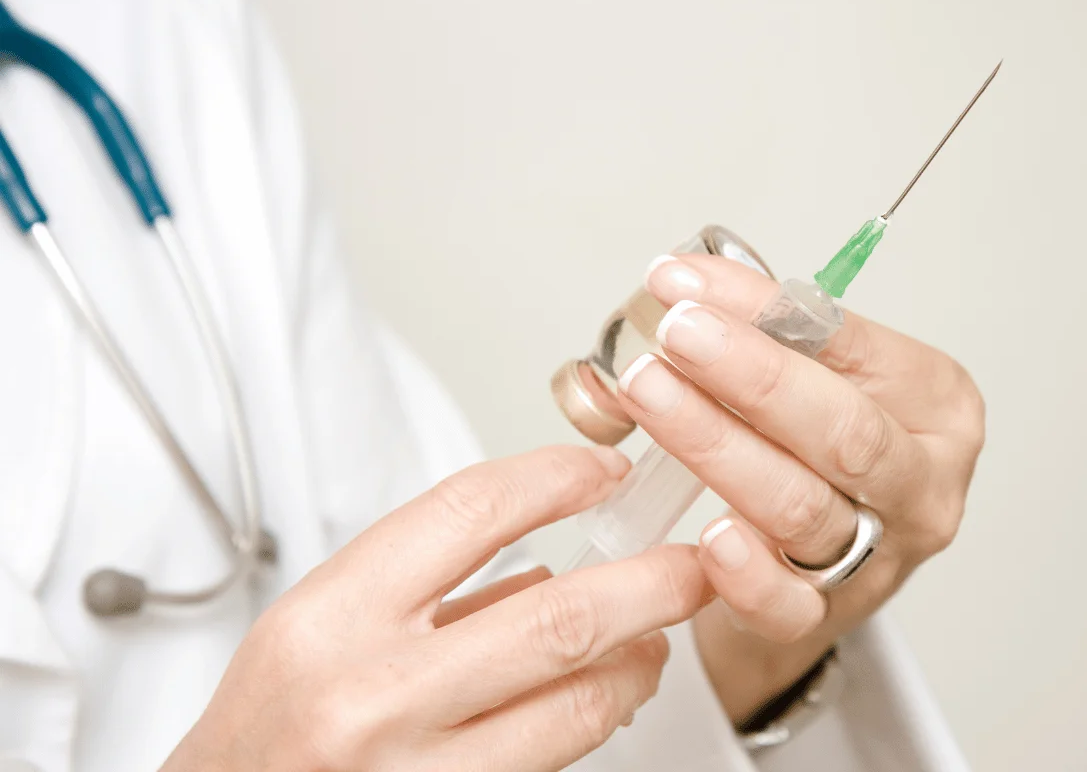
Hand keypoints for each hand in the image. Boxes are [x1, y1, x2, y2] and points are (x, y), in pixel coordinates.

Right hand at [163, 446, 710, 771]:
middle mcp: (374, 695)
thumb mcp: (321, 625)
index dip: (556, 479)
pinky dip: (596, 721)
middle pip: (558, 617)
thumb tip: (550, 560)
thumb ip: (432, 586)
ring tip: (652, 642)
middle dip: (652, 582)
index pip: (471, 512)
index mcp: (333, 618)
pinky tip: (602, 700)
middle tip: (694, 563)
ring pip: (578, 704)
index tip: (602, 472)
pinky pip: (554, 763)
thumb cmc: (263, 726)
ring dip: (639, 664)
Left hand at [618, 253, 983, 722]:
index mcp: (934, 403)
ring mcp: (880, 557)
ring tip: (650, 394)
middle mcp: (920, 483)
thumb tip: (684, 285)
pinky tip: (708, 536)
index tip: (683, 283)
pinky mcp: (825, 618)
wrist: (818, 567)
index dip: (763, 308)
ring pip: (801, 504)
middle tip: (677, 334)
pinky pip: (787, 603)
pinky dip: (747, 572)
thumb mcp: (818, 380)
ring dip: (717, 444)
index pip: (850, 343)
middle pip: (842, 430)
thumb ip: (768, 335)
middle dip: (753, 375)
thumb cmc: (817, 454)